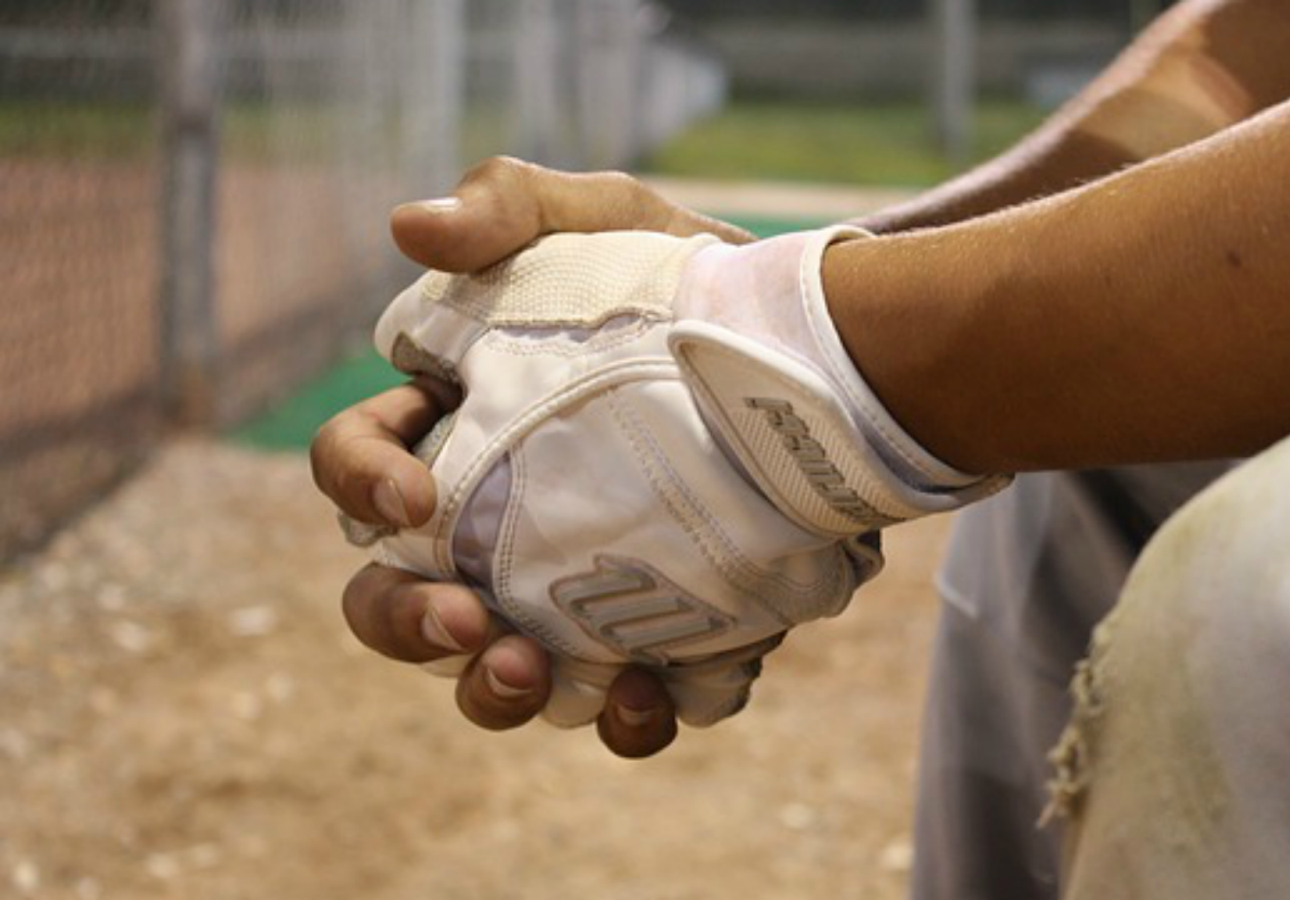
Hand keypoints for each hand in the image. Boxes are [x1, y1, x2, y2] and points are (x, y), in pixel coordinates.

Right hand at [312, 158, 748, 756]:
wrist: (821, 348)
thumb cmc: (691, 277)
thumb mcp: (610, 220)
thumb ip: (513, 206)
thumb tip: (410, 227)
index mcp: (457, 429)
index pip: (357, 465)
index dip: (360, 484)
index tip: (414, 495)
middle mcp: (500, 525)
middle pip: (397, 600)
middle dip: (407, 625)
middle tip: (464, 622)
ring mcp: (577, 588)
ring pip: (497, 672)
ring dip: (496, 692)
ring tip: (533, 672)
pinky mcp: (664, 628)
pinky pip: (625, 701)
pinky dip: (628, 716)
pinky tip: (651, 693)